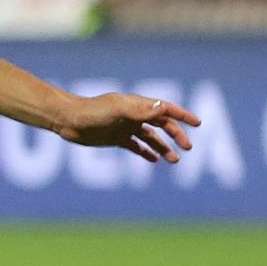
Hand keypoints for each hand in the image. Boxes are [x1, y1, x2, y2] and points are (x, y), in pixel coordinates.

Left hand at [57, 93, 200, 162]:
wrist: (68, 121)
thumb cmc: (91, 112)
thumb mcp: (117, 110)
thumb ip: (139, 110)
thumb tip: (163, 109)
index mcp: (137, 105)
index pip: (166, 109)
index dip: (183, 116)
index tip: (198, 123)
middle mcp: (134, 115)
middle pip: (162, 125)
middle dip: (177, 135)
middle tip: (188, 148)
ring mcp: (125, 127)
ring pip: (151, 137)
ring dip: (163, 147)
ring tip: (174, 160)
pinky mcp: (116, 138)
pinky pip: (136, 146)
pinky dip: (146, 152)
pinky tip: (154, 160)